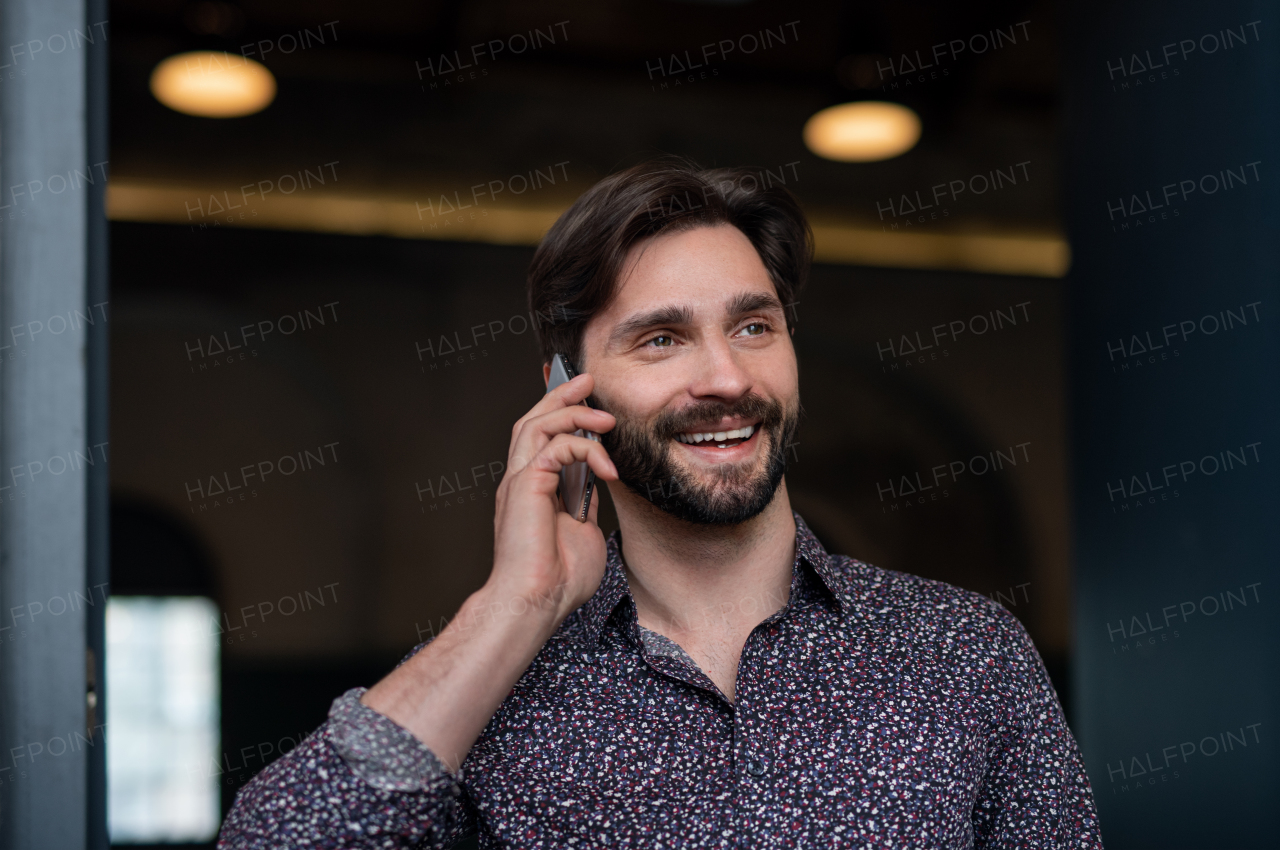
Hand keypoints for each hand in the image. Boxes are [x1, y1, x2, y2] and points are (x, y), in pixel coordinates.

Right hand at [489, 372, 617, 621]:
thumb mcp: (583, 533)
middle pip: (532, 420)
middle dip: (560, 395)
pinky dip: (583, 448)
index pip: (541, 438)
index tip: (583, 396)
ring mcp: (519, 482)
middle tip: (587, 379)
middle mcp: (521, 481)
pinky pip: (553, 447)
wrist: (536, 603)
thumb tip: (595, 484)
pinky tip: (606, 467)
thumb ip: (585, 505)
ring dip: (572, 412)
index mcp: (532, 491)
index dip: (557, 412)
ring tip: (604, 416)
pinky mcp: (525, 486)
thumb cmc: (558, 581)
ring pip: (536, 424)